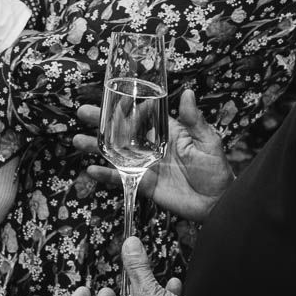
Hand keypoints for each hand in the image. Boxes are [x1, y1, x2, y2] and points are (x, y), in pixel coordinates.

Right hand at [70, 89, 232, 220]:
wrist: (216, 203)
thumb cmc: (216, 170)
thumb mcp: (207, 141)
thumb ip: (194, 120)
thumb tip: (189, 92)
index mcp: (166, 133)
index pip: (141, 116)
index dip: (124, 107)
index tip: (108, 98)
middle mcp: (151, 147)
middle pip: (122, 132)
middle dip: (102, 123)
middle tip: (83, 113)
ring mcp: (145, 165)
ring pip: (116, 154)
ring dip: (97, 147)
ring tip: (78, 141)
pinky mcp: (143, 184)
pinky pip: (121, 178)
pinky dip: (106, 175)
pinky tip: (91, 170)